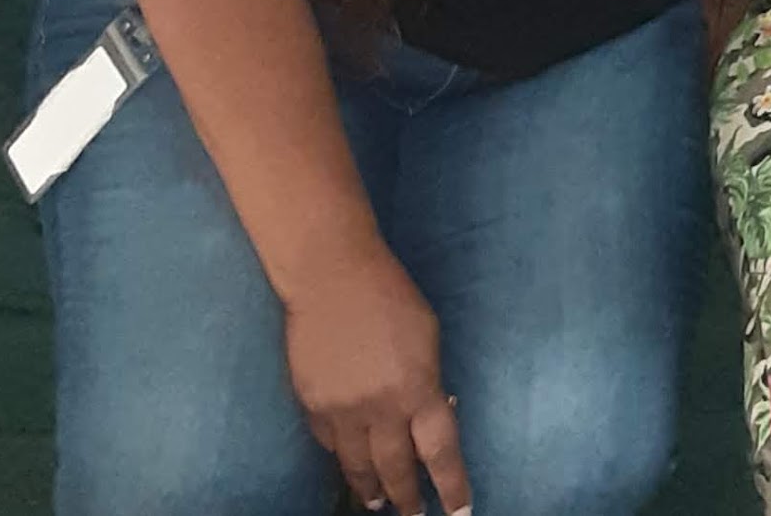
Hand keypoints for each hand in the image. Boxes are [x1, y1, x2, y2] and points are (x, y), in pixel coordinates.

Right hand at [283, 245, 472, 515]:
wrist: (331, 278)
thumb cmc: (391, 297)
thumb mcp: (428, 338)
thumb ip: (428, 381)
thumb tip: (431, 411)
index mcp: (418, 388)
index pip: (441, 452)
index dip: (451, 486)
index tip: (459, 512)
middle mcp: (380, 409)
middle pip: (396, 469)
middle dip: (407, 498)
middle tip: (414, 515)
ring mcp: (341, 412)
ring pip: (357, 467)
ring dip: (370, 489)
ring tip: (378, 503)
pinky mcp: (311, 406)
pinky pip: (329, 444)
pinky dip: (342, 457)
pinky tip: (348, 462)